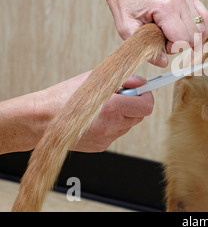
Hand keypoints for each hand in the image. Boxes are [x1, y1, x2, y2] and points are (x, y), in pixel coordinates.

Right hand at [39, 71, 153, 151]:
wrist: (41, 121)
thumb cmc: (64, 97)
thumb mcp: (96, 79)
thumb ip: (122, 80)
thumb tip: (140, 82)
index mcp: (112, 108)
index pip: (146, 106)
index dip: (146, 96)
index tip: (142, 90)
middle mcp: (112, 126)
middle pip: (140, 116)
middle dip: (135, 104)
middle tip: (120, 95)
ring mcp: (107, 138)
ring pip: (129, 125)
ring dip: (124, 114)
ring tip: (104, 106)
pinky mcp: (102, 146)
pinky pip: (116, 133)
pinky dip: (113, 124)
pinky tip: (96, 117)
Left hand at [98, 0, 207, 66]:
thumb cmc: (124, 0)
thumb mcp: (126, 29)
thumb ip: (145, 48)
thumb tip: (163, 62)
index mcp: (164, 7)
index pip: (182, 40)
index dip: (173, 49)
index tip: (160, 45)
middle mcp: (179, 0)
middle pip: (194, 35)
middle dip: (182, 44)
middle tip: (166, 42)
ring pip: (202, 27)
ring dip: (192, 37)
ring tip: (176, 37)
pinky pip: (204, 16)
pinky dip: (200, 28)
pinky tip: (190, 33)